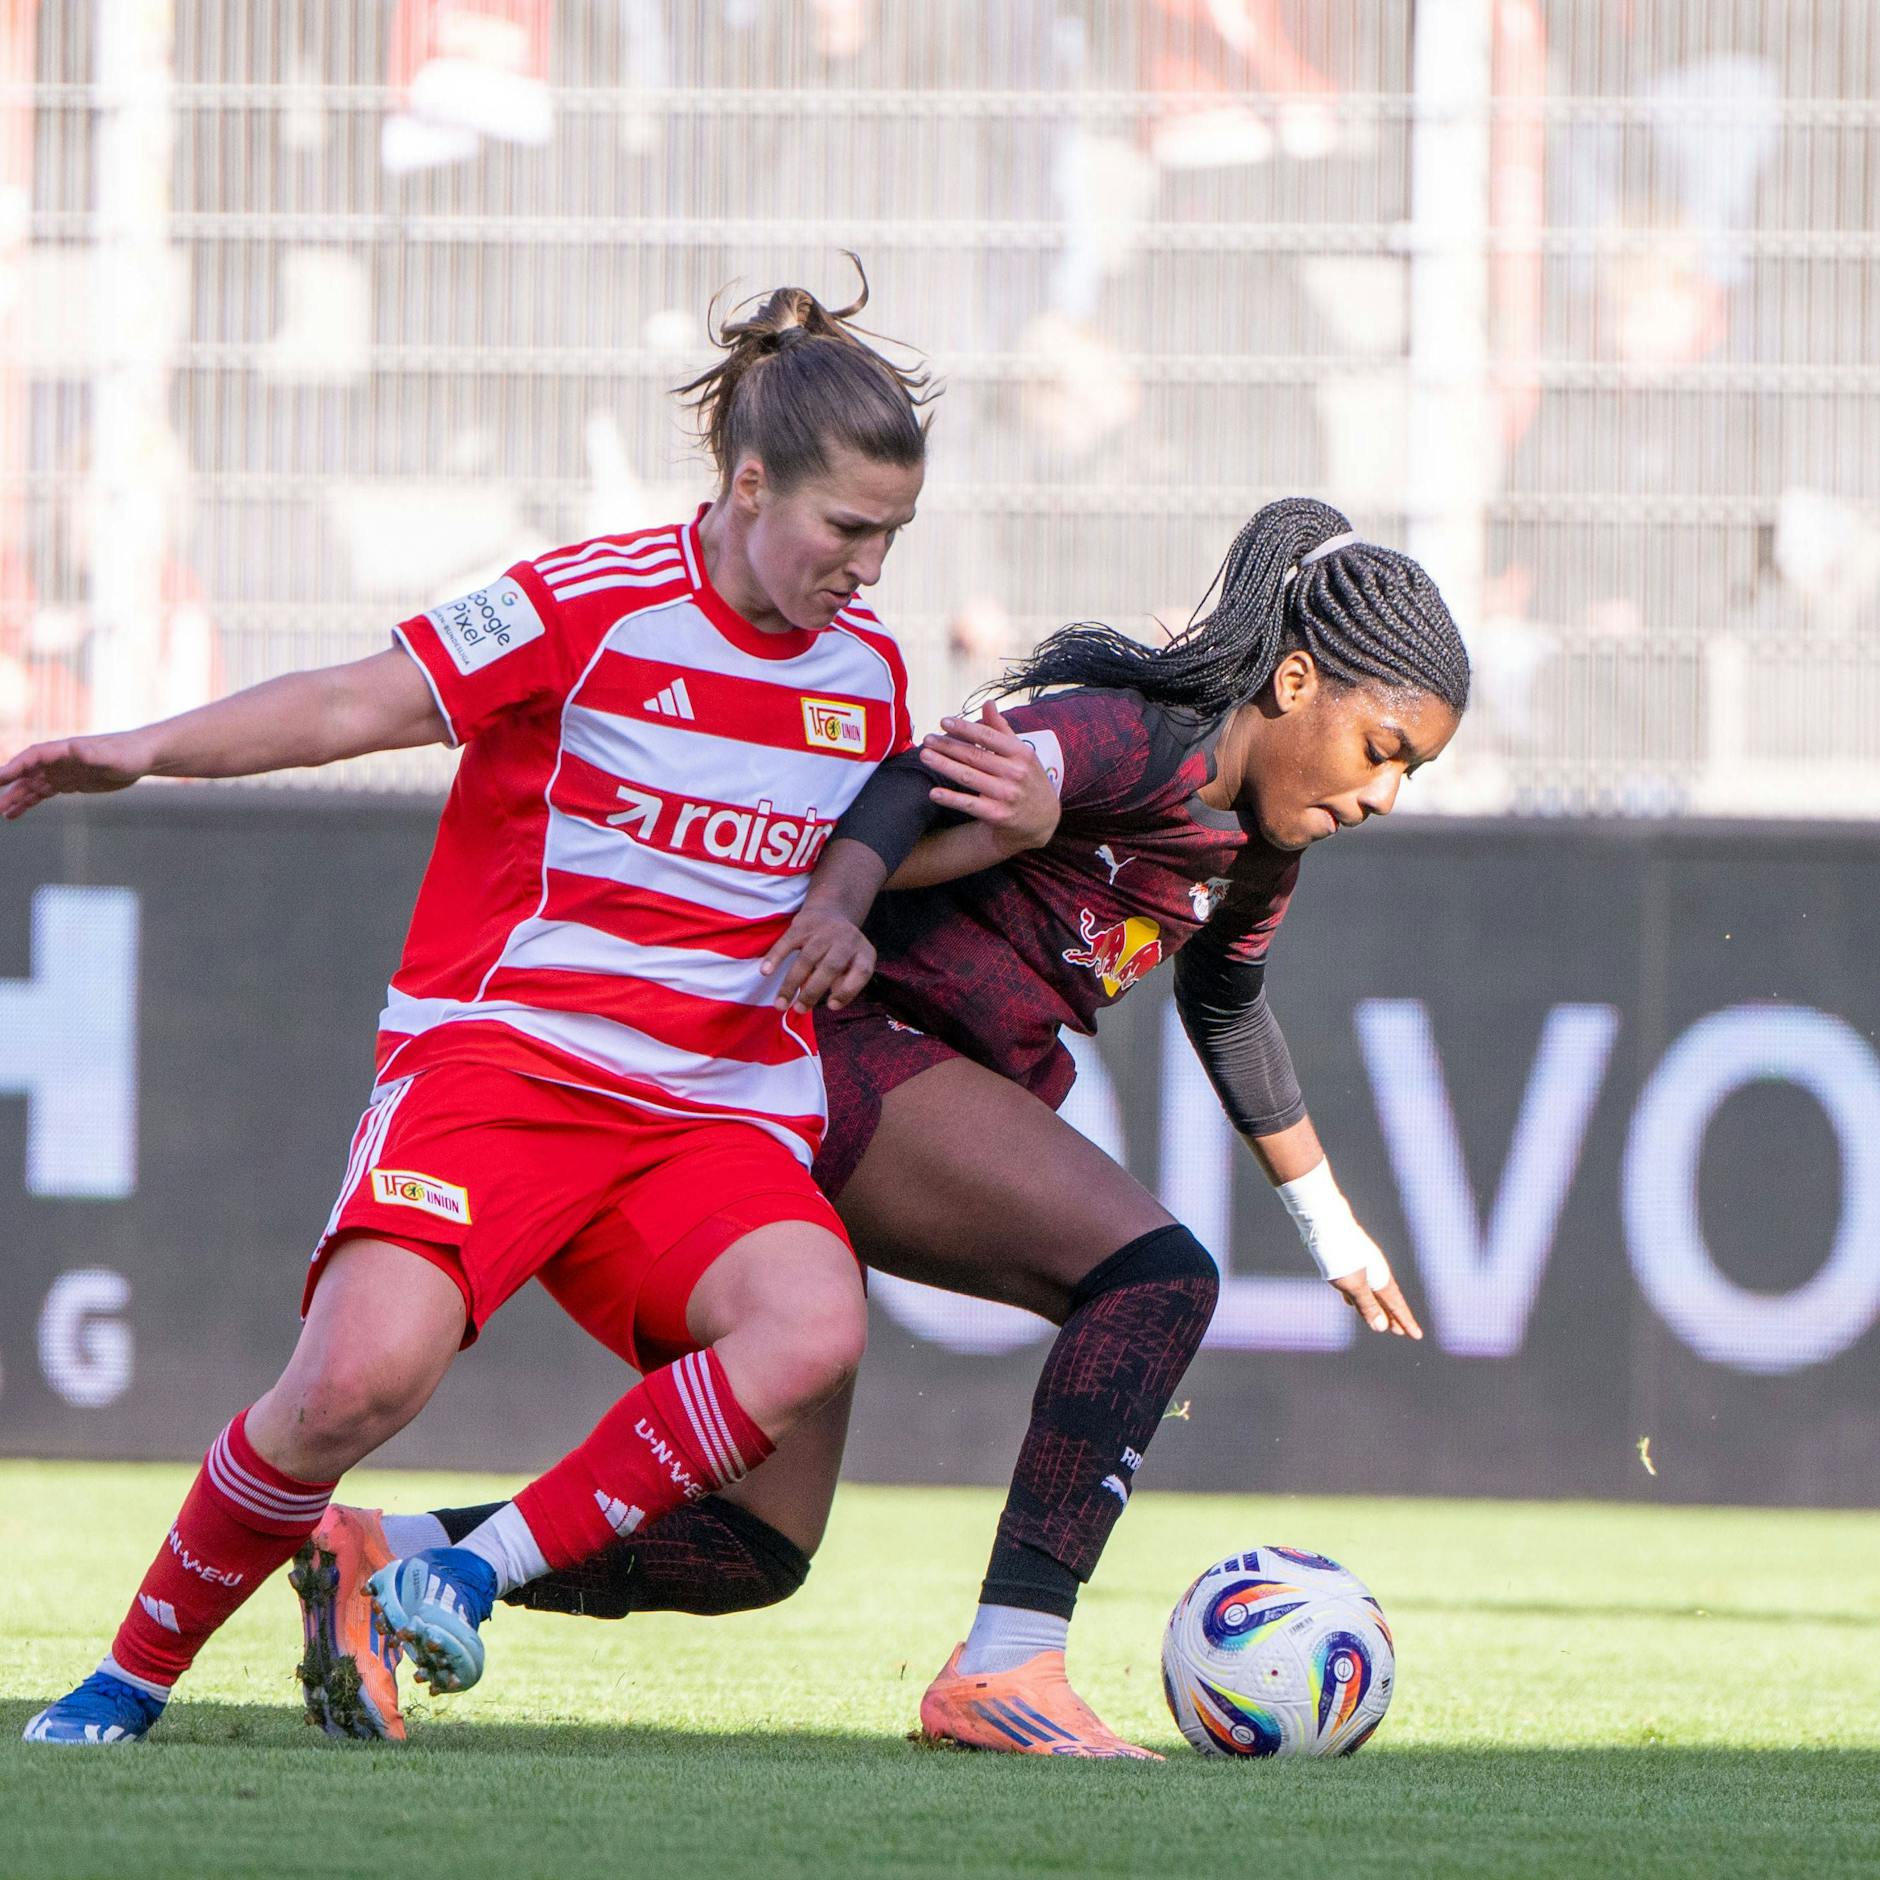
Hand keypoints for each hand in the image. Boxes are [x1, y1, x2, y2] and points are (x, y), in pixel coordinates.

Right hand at [0, 734, 148, 820]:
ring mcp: (62, 772)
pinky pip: (43, 792)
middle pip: (26, 773)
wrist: (142, 757)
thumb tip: (75, 750)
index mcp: (64, 750)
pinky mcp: (70, 783)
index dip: (13, 767)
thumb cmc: (129, 754)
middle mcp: (58, 760)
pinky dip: (29, 802)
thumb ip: (92, 754)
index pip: (32, 758)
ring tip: (2, 813)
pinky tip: (16, 812)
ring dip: (16, 798)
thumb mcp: (112, 756)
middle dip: (9, 787)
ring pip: (32, 785)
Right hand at [758, 907, 875, 1012]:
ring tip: (780, 1004)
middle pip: (831, 967)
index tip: (831, 1006)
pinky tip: (765, 972)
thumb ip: (846, 984)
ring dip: (791, 984)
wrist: (831, 912)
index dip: (847, 991)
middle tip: (798, 1010)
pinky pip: (787, 942)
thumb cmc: (841, 951)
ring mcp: (824, 932)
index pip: (862, 972)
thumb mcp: (853, 966)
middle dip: (813, 992)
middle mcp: (847, 940)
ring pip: (806, 959)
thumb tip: (832, 1004)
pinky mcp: (803, 925)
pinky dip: (775, 957)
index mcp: (864, 952)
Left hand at [918, 703, 1059, 851]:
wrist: (1043, 820)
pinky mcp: (998, 815)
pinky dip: (951, 798)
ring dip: (944, 765)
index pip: (988, 737)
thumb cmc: (1028, 780)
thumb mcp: (1023, 754)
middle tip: (927, 739)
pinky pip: (969, 805)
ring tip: (925, 756)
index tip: (943, 721)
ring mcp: (1006, 795)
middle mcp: (1015, 773)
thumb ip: (1002, 729)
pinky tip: (934, 792)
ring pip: (968, 777)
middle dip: (948, 746)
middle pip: (975, 756)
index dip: (964, 728)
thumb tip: (988, 703)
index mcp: (1022, 753)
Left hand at [1330, 1255, 1423, 1339]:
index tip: (1417, 1336)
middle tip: (1401, 1332)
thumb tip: (1382, 1328)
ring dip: (1376, 1307)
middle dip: (1393, 1316)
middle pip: (1386, 1299)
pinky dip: (1358, 1296)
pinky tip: (1350, 1302)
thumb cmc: (1339, 1255)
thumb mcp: (1352, 1284)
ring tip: (1380, 1320)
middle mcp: (1375, 1271)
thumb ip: (1367, 1305)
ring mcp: (1362, 1264)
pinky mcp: (1348, 1260)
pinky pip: (1357, 1284)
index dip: (1406, 1321)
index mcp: (1380, 1278)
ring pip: (1371, 1292)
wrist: (1325, 1221)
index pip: (1396, 1305)